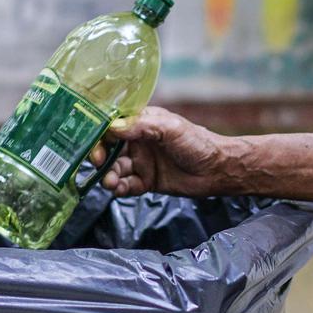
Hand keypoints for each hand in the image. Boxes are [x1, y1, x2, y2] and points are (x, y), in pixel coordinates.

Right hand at [91, 107, 231, 197]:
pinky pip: (126, 185)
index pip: (112, 125)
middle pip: (108, 148)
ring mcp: (142, 162)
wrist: (217, 169)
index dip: (99, 133)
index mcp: (142, 123)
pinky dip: (120, 188)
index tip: (94, 142)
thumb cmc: (197, 142)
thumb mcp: (170, 128)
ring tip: (111, 182)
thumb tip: (112, 127)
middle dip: (99, 156)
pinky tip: (120, 189)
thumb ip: (140, 126)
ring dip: (109, 175)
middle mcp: (138, 142)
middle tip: (98, 163)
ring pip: (115, 169)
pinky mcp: (146, 181)